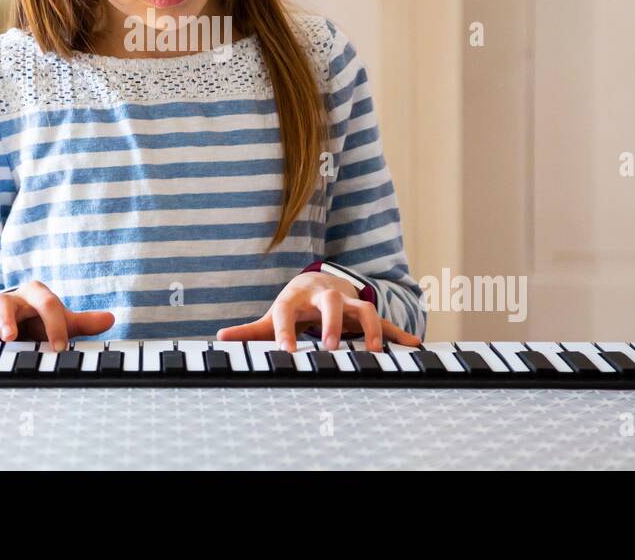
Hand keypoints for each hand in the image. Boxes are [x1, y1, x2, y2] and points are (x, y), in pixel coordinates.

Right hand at [0, 281, 113, 350]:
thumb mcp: (59, 322)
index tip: (60, 348)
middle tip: (10, 335)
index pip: (46, 302)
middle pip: (8, 301)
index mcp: (35, 296)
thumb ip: (81, 323)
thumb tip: (111, 319)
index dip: (55, 323)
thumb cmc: (38, 323)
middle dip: (8, 317)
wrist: (13, 321)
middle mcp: (10, 299)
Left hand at [215, 271, 422, 352]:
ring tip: (375, 352)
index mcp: (296, 298)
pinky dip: (398, 333)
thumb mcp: (274, 314)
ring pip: (362, 309)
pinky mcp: (365, 312)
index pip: (287, 312)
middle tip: (331, 347)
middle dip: (332, 324)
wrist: (320, 281)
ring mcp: (347, 303)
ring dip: (370, 328)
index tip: (286, 353)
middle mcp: (323, 297)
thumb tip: (220, 336)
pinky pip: (384, 321)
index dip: (285, 331)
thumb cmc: (295, 304)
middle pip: (329, 303)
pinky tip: (413, 346)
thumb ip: (251, 330)